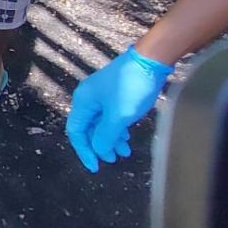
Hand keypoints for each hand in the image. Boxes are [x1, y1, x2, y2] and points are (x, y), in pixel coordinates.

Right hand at [66, 46, 173, 173]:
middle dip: (99, 146)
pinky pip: (110, 116)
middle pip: (88, 128)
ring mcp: (102, 95)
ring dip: (110, 138)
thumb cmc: (132, 87)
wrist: (151, 59)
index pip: (76, 132)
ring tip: (125, 151)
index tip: (96, 167)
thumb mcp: (119, 116)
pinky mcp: (115, 92)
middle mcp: (88, 98)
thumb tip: (98, 150)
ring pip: (100, 123)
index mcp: (83, 102)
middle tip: (113, 160)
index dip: (84, 151)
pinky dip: (117, 128)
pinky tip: (127, 136)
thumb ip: (106, 136)